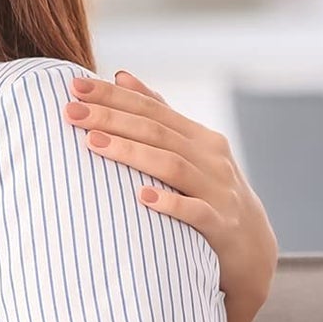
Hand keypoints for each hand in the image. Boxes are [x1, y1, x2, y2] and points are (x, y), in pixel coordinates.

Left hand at [62, 69, 276, 321]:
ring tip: (93, 143)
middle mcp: (210, 157)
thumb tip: (120, 75)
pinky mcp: (221, 224)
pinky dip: (170, 203)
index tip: (74, 86)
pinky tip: (142, 197)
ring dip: (131, 153)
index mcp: (198, 136)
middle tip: (70, 111)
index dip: (113, 95)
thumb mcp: (188, 149)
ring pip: (172, 165)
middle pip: (156, 131)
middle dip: (111, 118)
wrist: (252, 246)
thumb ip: (157, 114)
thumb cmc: (208, 192)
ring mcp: (218, 190)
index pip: (151, 108)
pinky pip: (196, 212)